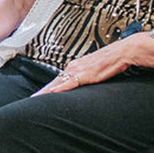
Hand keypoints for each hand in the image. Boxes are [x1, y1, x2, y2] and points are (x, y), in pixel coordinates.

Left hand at [34, 36, 148, 94]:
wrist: (122, 52)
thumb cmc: (112, 61)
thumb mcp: (96, 71)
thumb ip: (88, 77)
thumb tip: (83, 84)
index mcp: (76, 67)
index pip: (58, 80)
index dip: (47, 89)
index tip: (38, 96)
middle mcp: (74, 67)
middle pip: (54, 82)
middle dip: (42, 92)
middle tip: (31, 99)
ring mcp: (79, 70)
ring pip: (58, 83)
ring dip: (46, 92)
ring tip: (35, 99)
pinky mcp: (86, 74)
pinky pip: (69, 83)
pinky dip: (60, 88)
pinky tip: (51, 92)